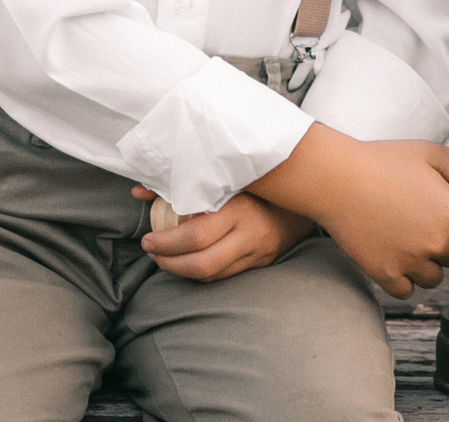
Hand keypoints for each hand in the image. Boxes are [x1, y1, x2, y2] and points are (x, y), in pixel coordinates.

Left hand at [130, 184, 313, 281]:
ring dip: (183, 271)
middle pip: (203, 263)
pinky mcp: (264, 261)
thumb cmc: (258, 175)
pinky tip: (190, 261)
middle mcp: (251, 234)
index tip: (148, 240)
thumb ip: (181, 183)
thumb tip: (139, 191)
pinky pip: (227, 274)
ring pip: (214, 274)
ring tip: (165, 258)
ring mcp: (259, 252)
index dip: (166, 244)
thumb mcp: (224, 174)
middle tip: (151, 252)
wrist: (308, 186)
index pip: (196, 236)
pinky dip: (203, 272)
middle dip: (170, 263)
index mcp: (240, 208)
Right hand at [248, 128, 448, 297]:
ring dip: (426, 265)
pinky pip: (406, 291)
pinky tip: (394, 258)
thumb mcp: (429, 152)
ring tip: (407, 242)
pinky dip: (402, 279)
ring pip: (434, 278)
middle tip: (422, 224)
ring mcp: (411, 262)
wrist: (337, 179)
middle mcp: (437, 243)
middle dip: (445, 244)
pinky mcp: (386, 274)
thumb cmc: (380, 163)